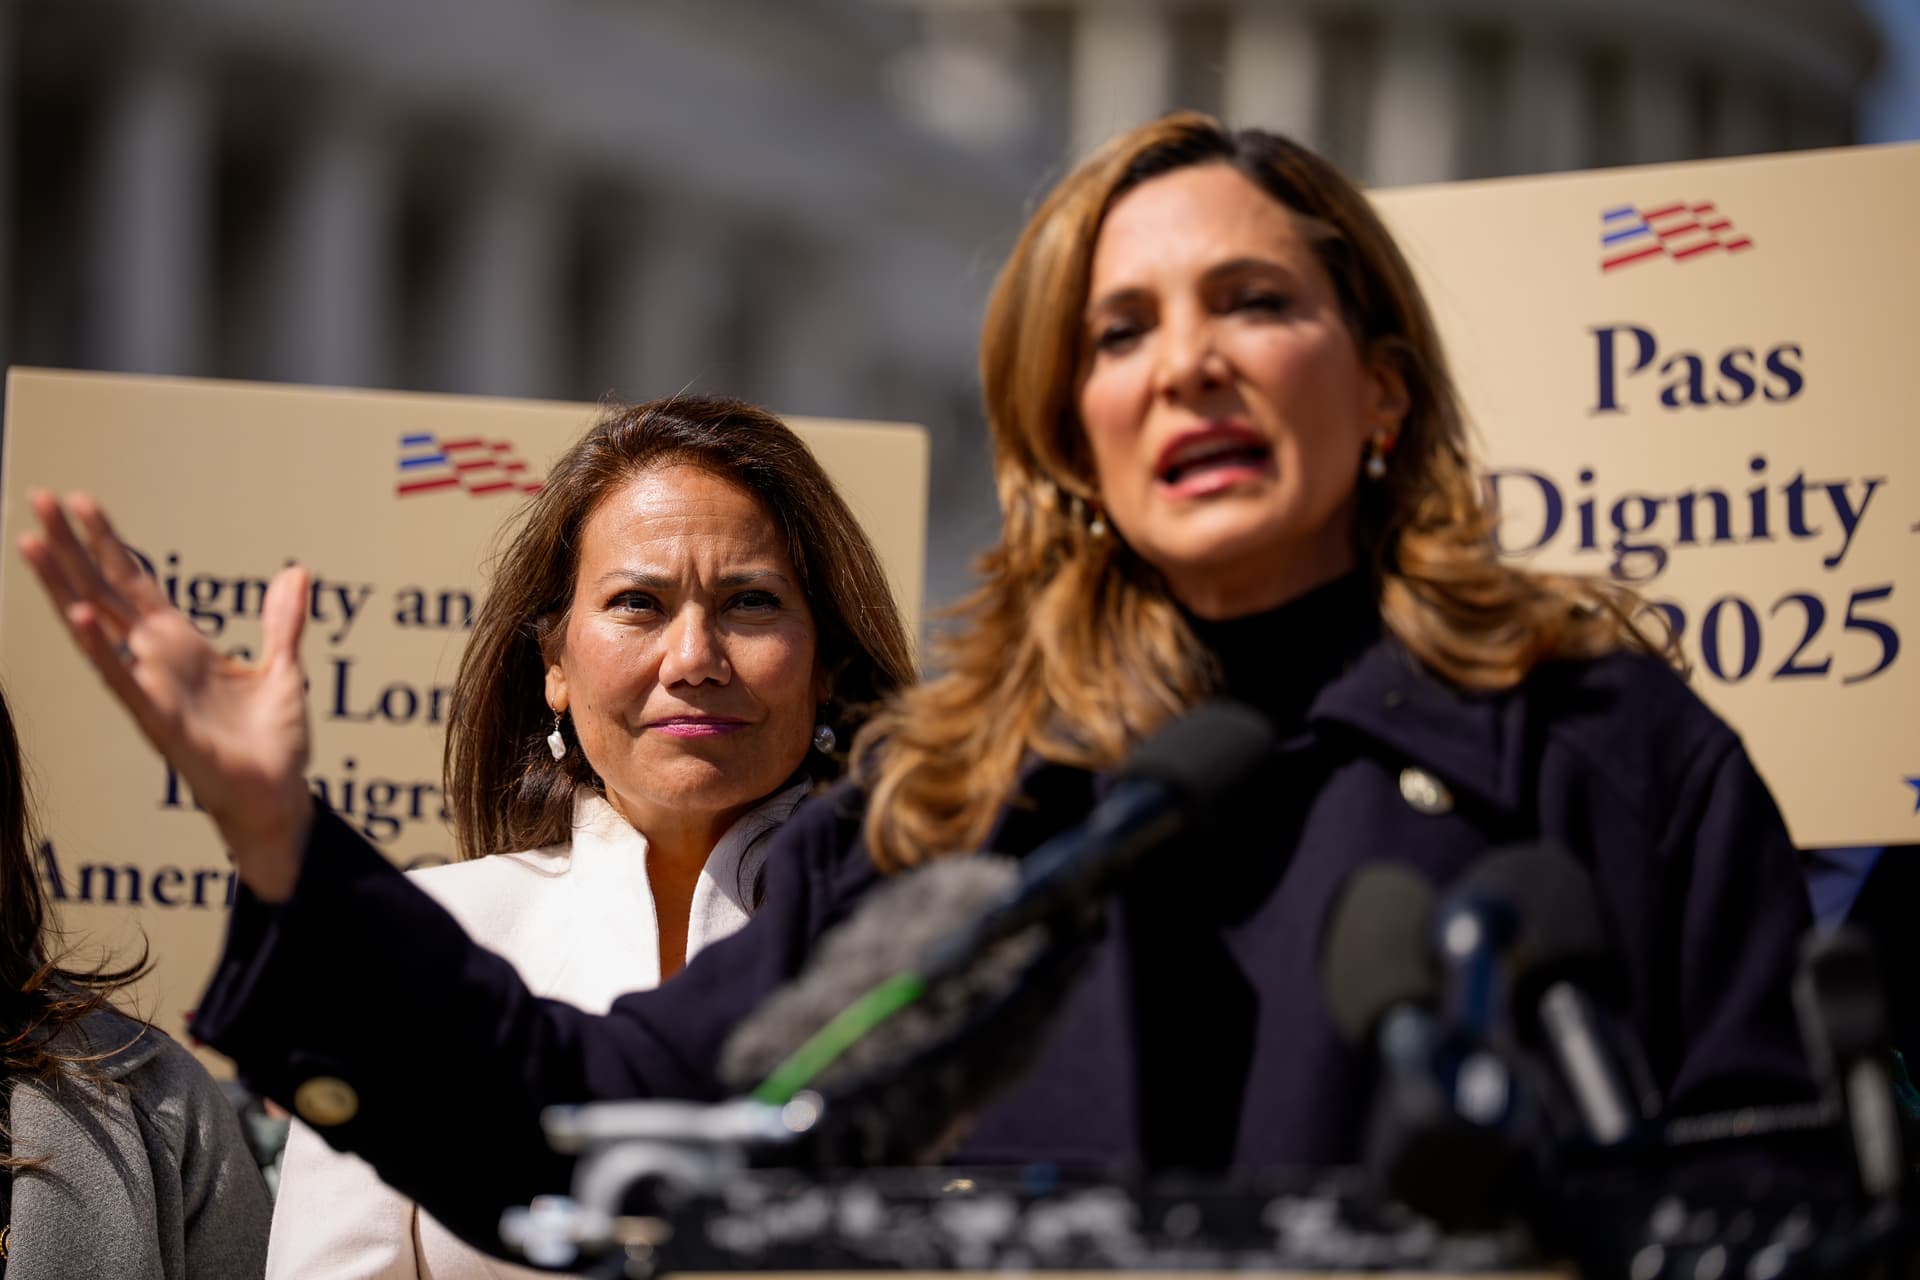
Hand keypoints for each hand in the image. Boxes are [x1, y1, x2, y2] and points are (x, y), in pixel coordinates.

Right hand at [18, 491, 313, 900]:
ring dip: (63, 586)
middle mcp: (157, 662)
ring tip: (29, 542)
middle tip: (38, 497)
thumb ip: (283, 622)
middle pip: (103, 592)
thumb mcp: (285, 670)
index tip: (80, 501)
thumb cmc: (272, 744)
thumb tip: (295, 573)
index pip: (134, 584)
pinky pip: (123, 680)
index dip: (109, 543)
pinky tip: (77, 616)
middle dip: (70, 547)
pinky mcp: (160, 722)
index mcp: (182, 647)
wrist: (279, 799)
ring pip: (95, 629)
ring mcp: (151, 690)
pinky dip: (101, 649)